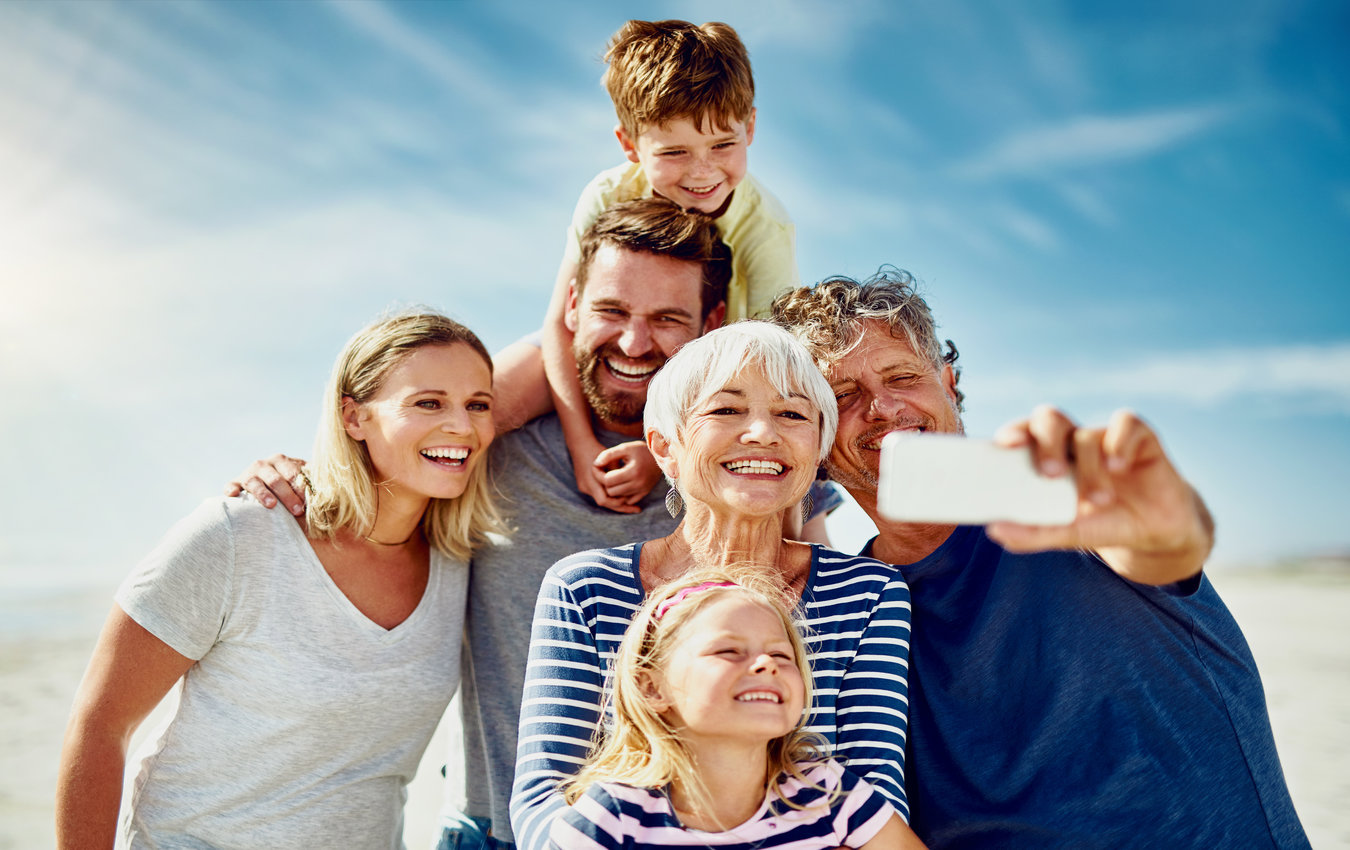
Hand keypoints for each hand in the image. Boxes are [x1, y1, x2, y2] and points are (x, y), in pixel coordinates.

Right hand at [224, 453, 308, 515]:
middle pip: (276, 479)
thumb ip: (314, 482)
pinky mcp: (234, 484)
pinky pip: (231, 486)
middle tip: (298, 511)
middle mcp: (264, 465)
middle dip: (288, 495)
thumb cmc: (288, 487)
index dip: (303, 488)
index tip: (311, 502)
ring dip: (263, 494)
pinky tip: (234, 495)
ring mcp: (248, 474)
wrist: (263, 487)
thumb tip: (337, 491)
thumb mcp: (301, 481)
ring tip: (271, 506)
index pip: (294, 473)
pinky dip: (232, 490)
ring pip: (255, 482)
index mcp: (282, 461)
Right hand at [569, 440, 640, 514]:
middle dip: (620, 507)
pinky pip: (598, 494)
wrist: (580, 445)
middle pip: (604, 503)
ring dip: (615, 502)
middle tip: (637, 509)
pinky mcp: (583, 486)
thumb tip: (630, 487)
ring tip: (631, 504)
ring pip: (601, 500)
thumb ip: (618, 475)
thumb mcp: (611, 461)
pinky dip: (609, 496)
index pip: (604, 500)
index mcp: (591, 481)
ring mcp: (583, 487)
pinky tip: (620, 495)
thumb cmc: (597, 450)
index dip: (618, 502)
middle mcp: (585, 487)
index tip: (631, 500)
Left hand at [594, 441, 662, 505]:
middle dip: (605, 483)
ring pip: (618, 498)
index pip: (608, 480)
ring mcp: (642, 490)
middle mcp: (639, 484)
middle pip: (611, 491)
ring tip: (612, 477)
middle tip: (603, 473)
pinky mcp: (645, 493)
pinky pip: (628, 500)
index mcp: (633, 471)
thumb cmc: (640, 450)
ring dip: (613, 489)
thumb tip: (595, 464)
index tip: (598, 467)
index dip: (599, 474)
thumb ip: (608, 454)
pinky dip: (623, 494)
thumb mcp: (625, 448)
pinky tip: (621, 483)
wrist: (661, 456)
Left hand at [987, 406, 1213, 584]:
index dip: (1012, 432)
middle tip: (1050, 474)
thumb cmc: (1102, 523)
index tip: (1006, 444)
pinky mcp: (1140, 437)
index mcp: (1046, 457)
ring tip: (1098, 502)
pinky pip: (1126, 423)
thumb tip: (996, 531)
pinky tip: (1118, 466)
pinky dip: (1119, 443)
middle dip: (1046, 443)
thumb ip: (1034, 532)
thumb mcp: (1068, 532)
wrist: (1153, 531)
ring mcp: (1105, 436)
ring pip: (1086, 435)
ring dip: (1089, 470)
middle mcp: (1072, 441)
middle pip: (1049, 419)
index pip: (1023, 433)